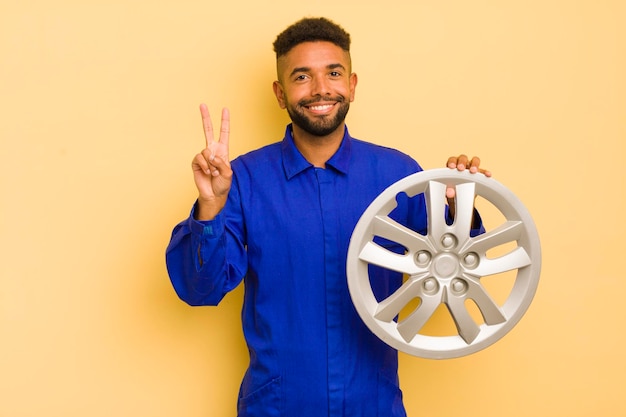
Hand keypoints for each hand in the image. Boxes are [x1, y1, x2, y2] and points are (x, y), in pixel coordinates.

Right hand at [191, 104, 231, 219]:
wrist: (213, 194)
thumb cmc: (223, 184)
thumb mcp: (228, 173)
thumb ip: (221, 162)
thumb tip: (211, 155)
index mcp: (222, 150)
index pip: (224, 132)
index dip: (224, 121)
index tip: (225, 109)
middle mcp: (212, 150)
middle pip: (208, 130)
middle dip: (205, 117)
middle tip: (202, 104)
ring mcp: (204, 156)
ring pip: (206, 152)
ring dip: (212, 164)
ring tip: (214, 173)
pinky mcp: (196, 162)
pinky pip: (200, 159)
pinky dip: (205, 166)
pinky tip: (208, 173)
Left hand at [445, 154, 490, 219]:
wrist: (460, 197)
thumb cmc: (452, 190)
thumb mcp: (449, 191)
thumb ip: (448, 191)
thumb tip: (450, 193)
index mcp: (453, 166)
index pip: (452, 160)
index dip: (452, 162)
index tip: (452, 167)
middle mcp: (462, 164)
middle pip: (463, 158)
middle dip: (462, 162)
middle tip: (460, 169)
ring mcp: (471, 168)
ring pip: (474, 161)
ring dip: (474, 165)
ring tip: (473, 171)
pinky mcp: (480, 174)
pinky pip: (483, 171)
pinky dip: (485, 172)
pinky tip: (487, 175)